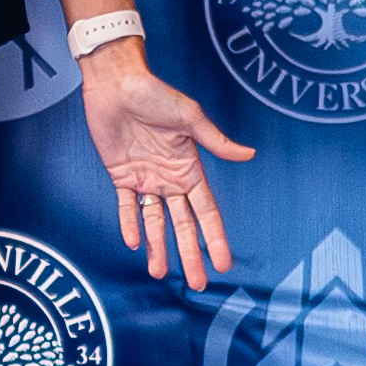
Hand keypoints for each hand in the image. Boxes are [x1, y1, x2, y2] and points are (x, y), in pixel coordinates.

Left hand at [80, 48, 254, 285]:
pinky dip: (129, 223)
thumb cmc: (155, 94)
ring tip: (159, 273)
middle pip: (182, 225)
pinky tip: (133, 243)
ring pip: (154, 221)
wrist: (117, 83)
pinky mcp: (120, 174)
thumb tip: (248, 154)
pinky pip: (125, 206)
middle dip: (189, 253)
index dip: (214, 238)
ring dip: (157, 246)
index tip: (223, 263)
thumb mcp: (189, 117)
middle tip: (196, 282)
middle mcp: (170, 179)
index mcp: (190, 168)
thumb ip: (216, 140)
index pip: (206, 212)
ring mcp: (145, 179)